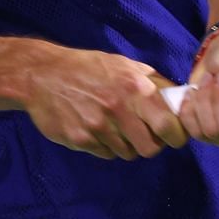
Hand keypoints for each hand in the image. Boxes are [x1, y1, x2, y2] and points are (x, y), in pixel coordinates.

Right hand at [19, 45, 189, 159]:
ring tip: (115, 127)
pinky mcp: (80, 140)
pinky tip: (96, 129)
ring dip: (127, 144)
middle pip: (150, 149)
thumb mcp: (123, 64)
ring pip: (128, 153)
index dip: (175, 135)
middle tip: (145, 135)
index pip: (169, 126)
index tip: (173, 136)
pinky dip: (106, 146)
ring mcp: (98, 127)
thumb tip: (177, 97)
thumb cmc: (86, 67)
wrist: (41, 75)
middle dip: (151, 145)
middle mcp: (119, 110)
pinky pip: (106, 153)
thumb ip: (151, 81)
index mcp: (135, 89)